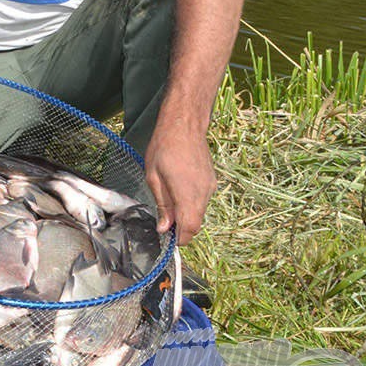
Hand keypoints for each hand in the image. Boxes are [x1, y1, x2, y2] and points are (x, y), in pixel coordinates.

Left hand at [143, 128, 216, 245]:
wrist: (184, 126)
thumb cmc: (164, 148)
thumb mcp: (154, 177)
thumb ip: (162, 205)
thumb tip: (165, 228)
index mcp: (187, 194)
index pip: (190, 228)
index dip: (180, 239)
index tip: (169, 240)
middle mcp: (203, 193)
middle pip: (196, 222)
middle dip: (181, 228)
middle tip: (164, 223)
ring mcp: (210, 186)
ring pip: (199, 211)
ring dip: (186, 214)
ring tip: (168, 201)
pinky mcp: (212, 181)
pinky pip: (202, 200)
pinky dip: (191, 203)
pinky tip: (178, 190)